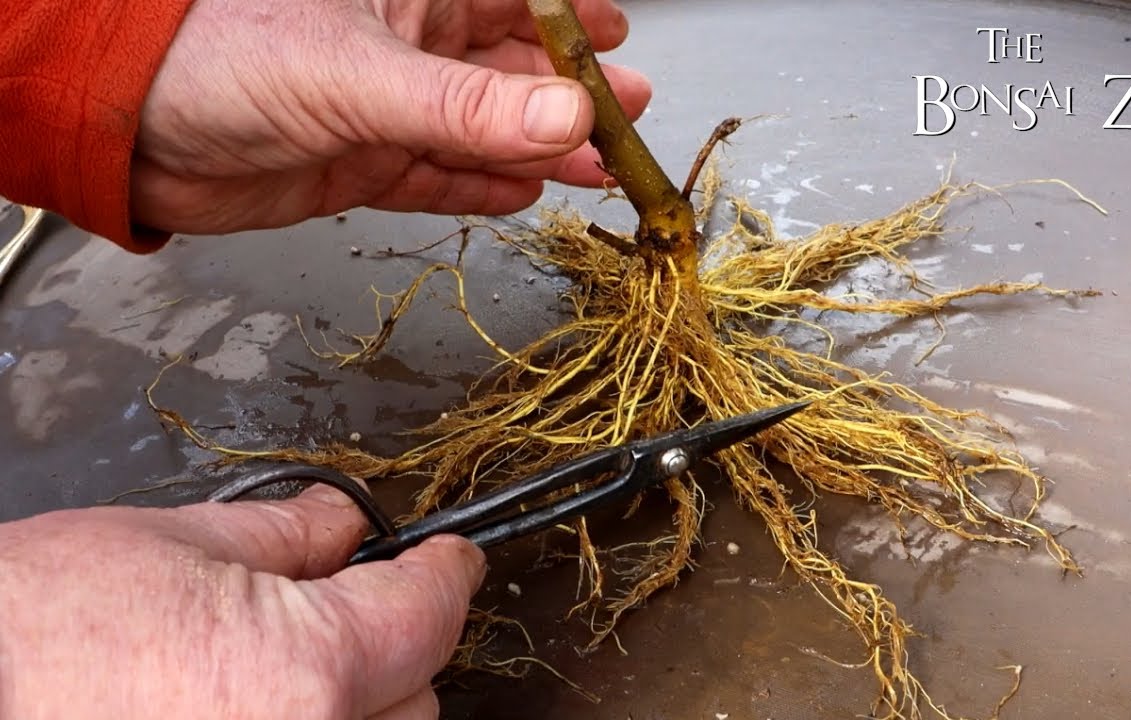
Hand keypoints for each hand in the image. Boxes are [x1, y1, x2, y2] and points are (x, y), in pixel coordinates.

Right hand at [0, 484, 486, 718]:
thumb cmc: (28, 628)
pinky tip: (249, 703)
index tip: (448, 559)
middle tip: (343, 605)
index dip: (445, 574)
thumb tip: (343, 526)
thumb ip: (287, 536)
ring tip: (279, 664)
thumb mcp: (171, 546)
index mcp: (306, 671)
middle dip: (395, 644)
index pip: (429, 615)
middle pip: (416, 698)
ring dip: (356, 703)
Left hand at [131, 0, 649, 233]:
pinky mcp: (358, 165)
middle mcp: (400, 50)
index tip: (617, 41)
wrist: (125, 132)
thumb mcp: (359, 77)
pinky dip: (480, 188)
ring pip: (481, 131)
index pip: (508, 1)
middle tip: (626, 114)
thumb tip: (570, 119)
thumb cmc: (216, 59)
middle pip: (507, 71)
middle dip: (568, 94)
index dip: (567, 20)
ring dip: (539, 149)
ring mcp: (381, 111)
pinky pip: (437, 177)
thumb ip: (466, 108)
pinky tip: (524, 193)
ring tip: (596, 164)